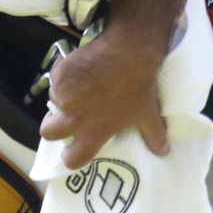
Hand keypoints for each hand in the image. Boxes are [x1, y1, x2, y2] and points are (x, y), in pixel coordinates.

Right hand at [39, 16, 169, 169]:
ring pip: (52, 103)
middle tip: (66, 116)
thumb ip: (153, 135)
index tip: (72, 150)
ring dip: (62, 98)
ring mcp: (63, 98)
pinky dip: (64, 75)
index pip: (74, 159)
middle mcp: (74, 119)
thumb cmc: (139, 86)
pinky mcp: (58, 77)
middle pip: (48, 133)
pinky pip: (56, 79)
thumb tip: (164, 152)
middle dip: (53, 127)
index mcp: (94, 132)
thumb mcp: (147, 113)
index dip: (71, 157)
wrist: (128, 53)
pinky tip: (81, 68)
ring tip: (80, 87)